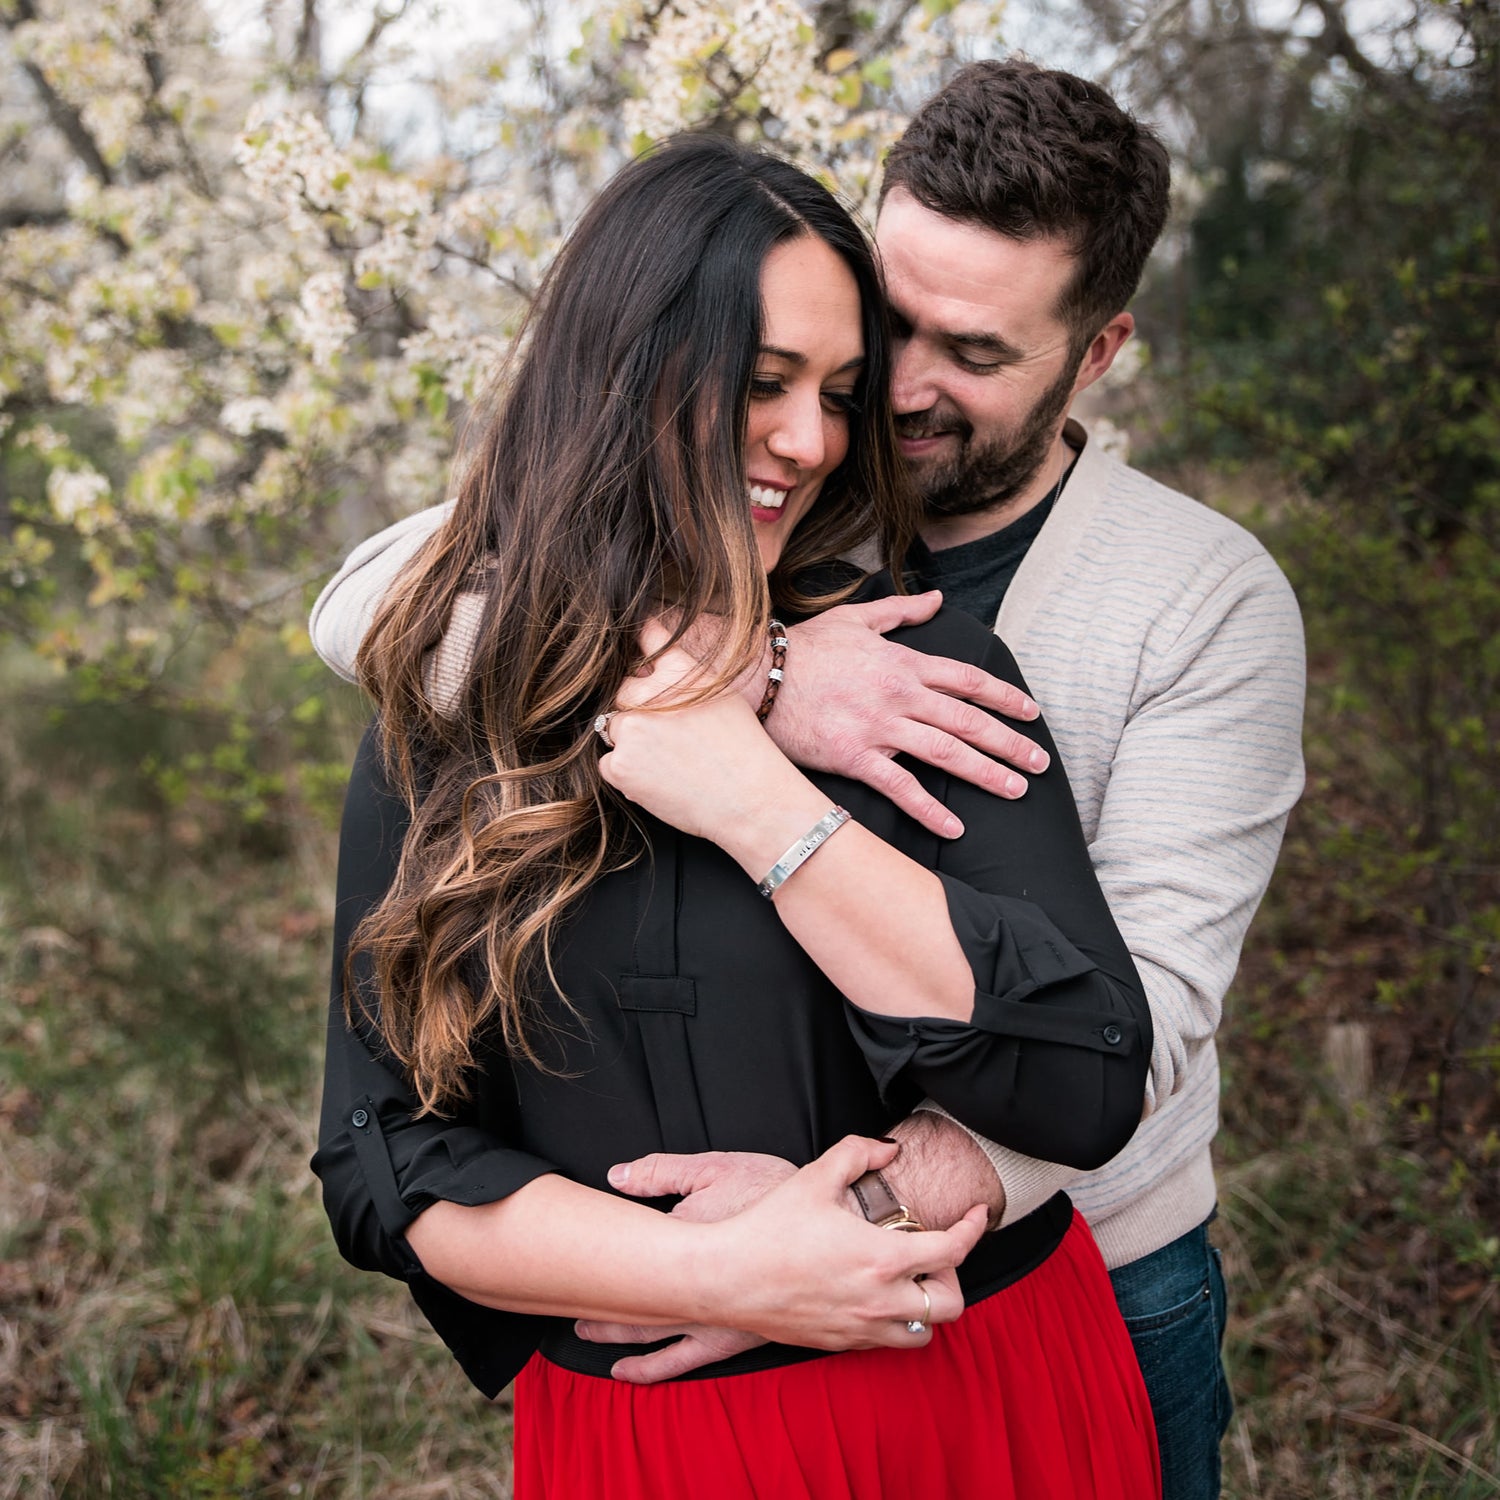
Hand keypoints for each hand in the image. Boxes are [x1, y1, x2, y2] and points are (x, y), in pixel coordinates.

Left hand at [574, 1150, 794, 1380]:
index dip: (597, 1252)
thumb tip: (616, 1176)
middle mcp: (694, 1287)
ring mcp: (714, 1317)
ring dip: (613, 1337)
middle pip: (630, 1300)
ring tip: (584, 1336)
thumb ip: (663, 1171)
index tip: (567, 1257)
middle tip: (563, 1306)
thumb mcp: (718, 1166)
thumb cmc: (776, 1192)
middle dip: (595, 1304)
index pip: (627, 1249)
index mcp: (684, 1240)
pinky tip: (632, 1372)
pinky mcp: (734, 1336)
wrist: (837, 1231)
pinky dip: (652, 1368)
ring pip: (649, 1335)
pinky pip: (684, 1360)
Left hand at [599, 621, 805, 845]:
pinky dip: (628, 774)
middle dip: (636, 710)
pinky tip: (660, 780)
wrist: (749, 798)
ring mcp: (631, 728)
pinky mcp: (620, 764)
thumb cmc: (743, 751)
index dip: (640, 642)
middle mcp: (649, 693)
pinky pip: (610, 764)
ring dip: (632, 744)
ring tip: (669, 763)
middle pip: (623, 692)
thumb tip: (650, 662)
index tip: (639, 650)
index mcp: (679, 669)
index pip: (648, 636)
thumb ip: (685, 676)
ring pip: (614, 731)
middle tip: (667, 737)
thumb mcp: (722, 695)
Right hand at [700, 1135, 985, 1351]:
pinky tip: (871, 1294)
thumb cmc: (769, 1227)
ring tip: (905, 1279)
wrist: (725, 1277)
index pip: (954, 1250)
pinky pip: (885, 1342)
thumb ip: (858, 1153)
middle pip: (952, 1304)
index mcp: (882, 1259)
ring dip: (925, 1307)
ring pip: (923, 1335)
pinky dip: (893, 1322)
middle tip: (930, 1253)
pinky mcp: (838, 1343)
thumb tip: (889, 1149)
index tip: (978, 1214)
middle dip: (953, 1276)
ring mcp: (860, 1328)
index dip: (975, 1228)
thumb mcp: (815, 1177)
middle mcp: (880, 1301)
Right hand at [770, 592, 1048, 837]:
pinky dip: (930, 809)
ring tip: (1015, 789)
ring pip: (946, 752)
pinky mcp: (856, 756)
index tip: (1030, 712)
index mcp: (903, 663)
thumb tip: (934, 598)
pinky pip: (901, 786)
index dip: (1003, 697)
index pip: (967, 681)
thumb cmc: (804, 648)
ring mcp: (880, 727)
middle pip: (968, 720)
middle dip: (1010, 741)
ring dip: (986, 773)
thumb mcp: (855, 619)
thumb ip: (899, 611)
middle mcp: (900, 695)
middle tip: (1040, 761)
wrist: (758, 675)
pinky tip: (954, 827)